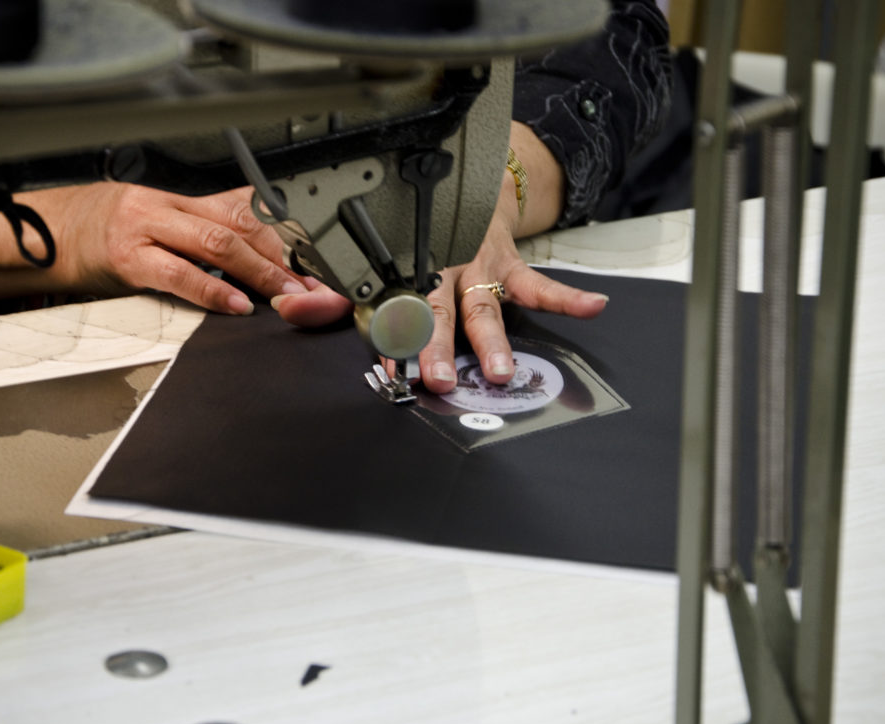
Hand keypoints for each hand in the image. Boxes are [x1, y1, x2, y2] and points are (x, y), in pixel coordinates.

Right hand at [60, 183, 303, 313]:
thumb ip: (208, 230)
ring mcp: (147, 228)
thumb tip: (263, 246)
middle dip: (282, 256)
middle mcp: (170, 206)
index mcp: (184, 198)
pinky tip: (236, 304)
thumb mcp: (164, 222)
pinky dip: (212, 290)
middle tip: (310, 285)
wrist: (50, 234)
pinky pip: (178, 273)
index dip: (286, 238)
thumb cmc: (111, 234)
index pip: (249, 209)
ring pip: (217, 242)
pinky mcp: (128, 258)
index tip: (313, 265)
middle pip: (241, 224)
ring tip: (285, 295)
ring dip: (259, 272)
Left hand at [272, 125, 608, 392]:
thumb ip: (334, 290)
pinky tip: (591, 307)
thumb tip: (292, 307)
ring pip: (483, 307)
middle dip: (436, 346)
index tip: (387, 366)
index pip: (390, 310)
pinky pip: (539, 283)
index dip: (387, 338)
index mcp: (401, 273)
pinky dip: (567, 297)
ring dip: (492, 339)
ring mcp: (475, 265)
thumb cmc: (412, 233)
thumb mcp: (370, 259)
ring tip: (502, 367)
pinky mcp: (507, 261)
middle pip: (436, 313)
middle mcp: (437, 269)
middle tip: (439, 379)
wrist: (456, 183)